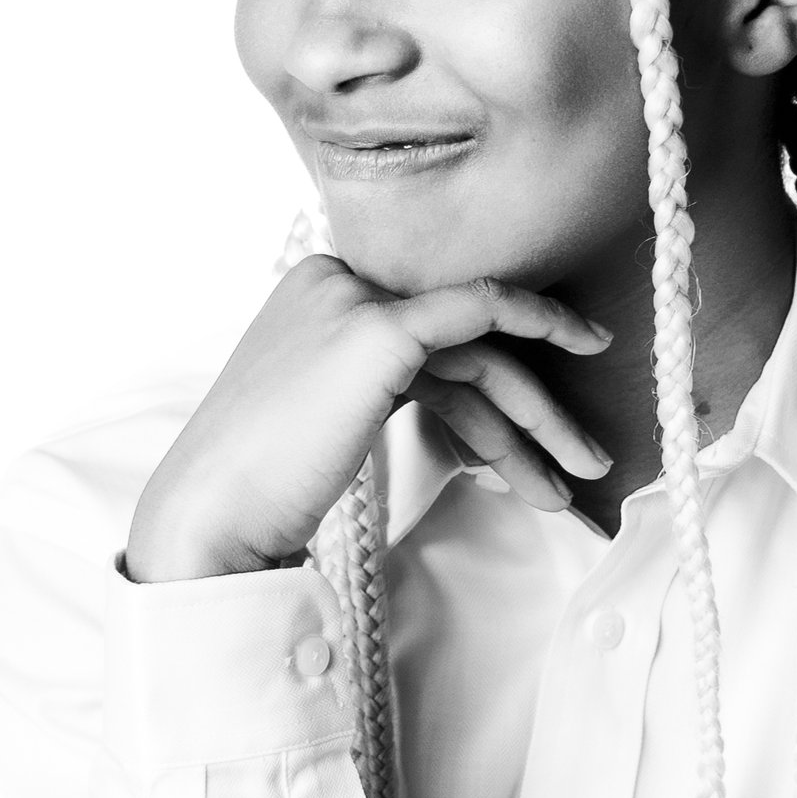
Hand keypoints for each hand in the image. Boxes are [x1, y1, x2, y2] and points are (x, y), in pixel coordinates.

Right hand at [124, 256, 613, 580]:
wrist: (211, 515)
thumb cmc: (259, 491)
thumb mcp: (323, 421)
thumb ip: (376, 393)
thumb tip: (462, 411)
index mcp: (314, 298)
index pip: (426, 342)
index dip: (489, 397)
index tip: (536, 435)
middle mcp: (332, 282)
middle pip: (457, 347)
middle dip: (528, 408)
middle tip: (584, 461)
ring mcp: (354, 299)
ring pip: (478, 350)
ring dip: (540, 417)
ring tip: (580, 477)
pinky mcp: (377, 328)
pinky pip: (480, 310)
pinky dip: (540, 319)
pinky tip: (585, 345)